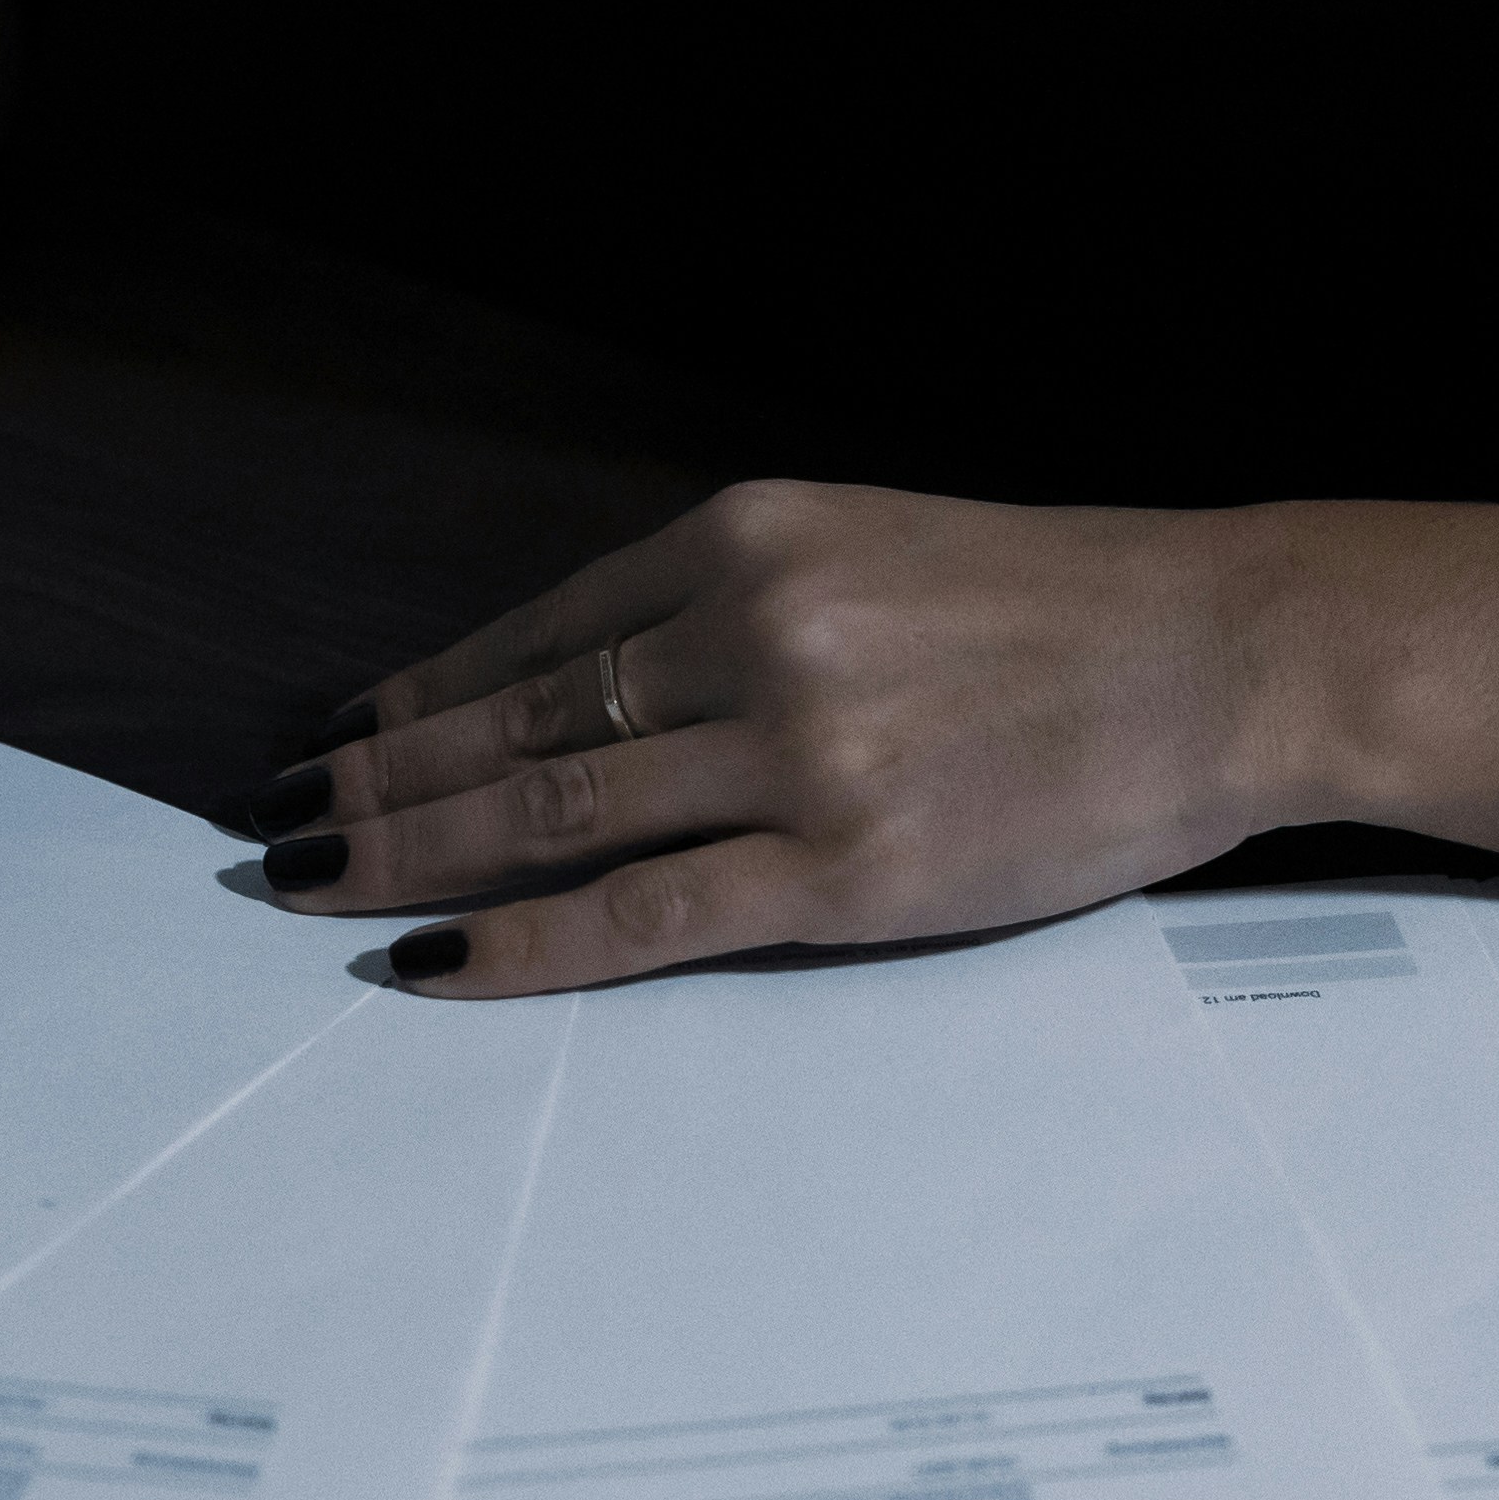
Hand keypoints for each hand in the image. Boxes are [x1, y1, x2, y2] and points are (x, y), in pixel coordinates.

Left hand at [232, 480, 1324, 992]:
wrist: (1225, 657)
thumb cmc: (1060, 617)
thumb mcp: (871, 555)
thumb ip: (733, 612)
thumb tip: (580, 699)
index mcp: (746, 538)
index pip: (533, 637)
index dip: (414, 698)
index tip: (332, 742)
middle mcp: (751, 629)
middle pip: (510, 727)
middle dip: (374, 786)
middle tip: (274, 836)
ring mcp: (797, 754)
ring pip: (549, 816)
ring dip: (412, 858)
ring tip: (316, 894)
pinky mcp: (848, 871)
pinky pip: (641, 915)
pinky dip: (521, 945)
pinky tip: (436, 961)